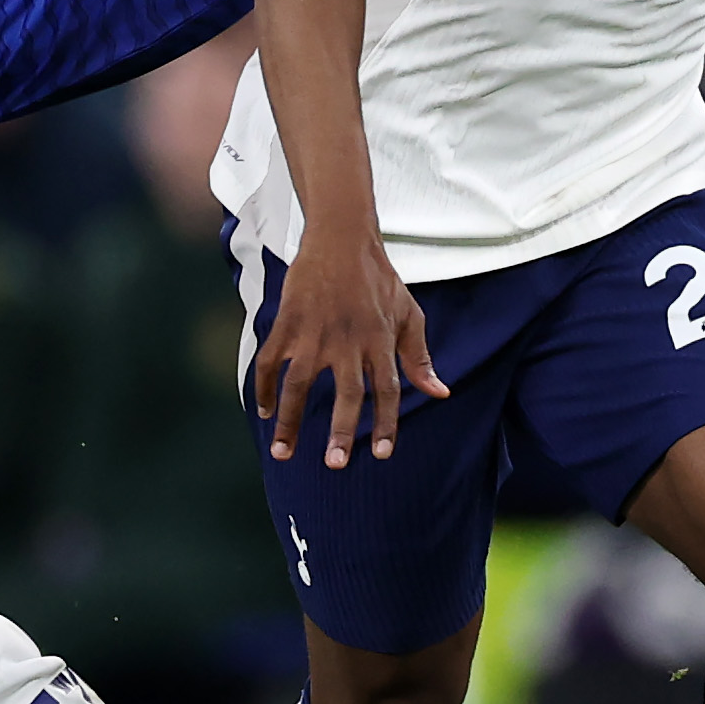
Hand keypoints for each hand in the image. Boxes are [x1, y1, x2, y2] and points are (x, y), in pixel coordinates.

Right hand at [250, 231, 447, 469]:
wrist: (341, 239)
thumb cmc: (379, 279)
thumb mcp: (409, 314)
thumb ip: (419, 357)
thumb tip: (440, 393)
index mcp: (380, 341)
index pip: (387, 390)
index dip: (386, 423)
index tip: (382, 454)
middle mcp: (348, 341)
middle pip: (346, 394)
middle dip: (340, 431)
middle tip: (334, 464)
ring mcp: (314, 333)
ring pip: (299, 385)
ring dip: (290, 421)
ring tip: (283, 453)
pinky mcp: (287, 322)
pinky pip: (270, 362)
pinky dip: (264, 388)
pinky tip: (265, 412)